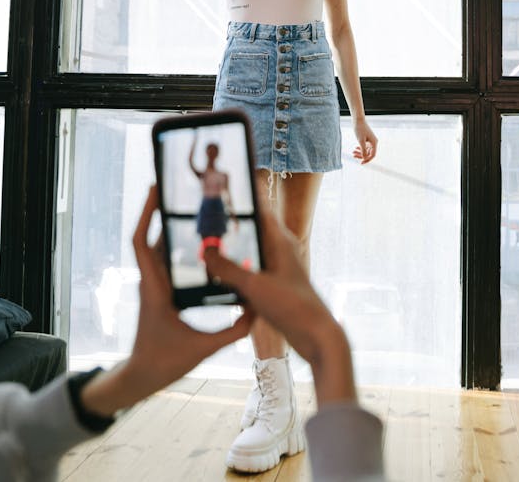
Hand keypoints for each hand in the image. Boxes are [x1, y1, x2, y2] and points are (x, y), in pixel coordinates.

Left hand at [80, 186, 251, 415]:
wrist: (141, 378)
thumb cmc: (163, 363)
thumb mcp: (202, 349)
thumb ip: (232, 331)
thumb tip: (257, 311)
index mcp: (154, 287)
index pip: (141, 242)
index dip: (146, 214)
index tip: (155, 190)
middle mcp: (151, 280)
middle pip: (150, 236)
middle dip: (159, 209)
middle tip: (178, 188)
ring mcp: (154, 284)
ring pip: (157, 247)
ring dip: (167, 225)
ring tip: (190, 205)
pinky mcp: (159, 290)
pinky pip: (164, 260)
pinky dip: (174, 244)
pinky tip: (195, 238)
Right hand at [204, 210, 355, 405]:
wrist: (316, 336)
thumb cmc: (293, 306)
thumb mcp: (254, 285)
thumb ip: (227, 269)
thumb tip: (205, 252)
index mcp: (279, 240)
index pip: (259, 206)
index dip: (242, 194)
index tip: (222, 182)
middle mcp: (278, 249)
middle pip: (250, 227)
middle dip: (229, 222)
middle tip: (202, 215)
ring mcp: (276, 267)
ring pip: (248, 250)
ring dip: (230, 248)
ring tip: (203, 244)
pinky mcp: (273, 285)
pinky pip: (249, 270)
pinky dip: (234, 270)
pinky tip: (216, 277)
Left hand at [352, 118, 376, 163]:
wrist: (358, 120)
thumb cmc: (359, 129)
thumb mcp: (360, 140)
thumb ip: (363, 150)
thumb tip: (365, 158)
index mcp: (374, 143)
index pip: (372, 155)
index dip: (367, 160)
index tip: (361, 162)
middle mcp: (374, 142)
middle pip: (369, 153)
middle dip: (361, 156)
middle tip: (353, 156)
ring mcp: (370, 140)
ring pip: (366, 150)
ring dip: (360, 152)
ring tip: (353, 152)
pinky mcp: (367, 139)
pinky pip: (365, 146)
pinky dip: (360, 148)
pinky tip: (355, 149)